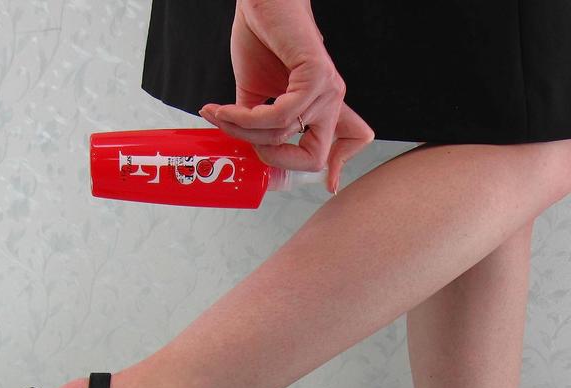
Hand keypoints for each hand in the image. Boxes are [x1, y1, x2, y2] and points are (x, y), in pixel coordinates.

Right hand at [198, 0, 374, 194]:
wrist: (261, 1)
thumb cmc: (260, 40)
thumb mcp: (258, 95)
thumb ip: (259, 126)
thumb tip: (248, 154)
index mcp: (323, 106)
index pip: (351, 140)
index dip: (339, 166)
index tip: (329, 186)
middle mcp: (331, 100)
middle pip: (315, 158)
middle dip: (274, 160)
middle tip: (245, 144)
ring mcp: (327, 90)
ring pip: (284, 136)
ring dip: (244, 131)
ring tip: (219, 114)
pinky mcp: (316, 76)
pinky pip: (280, 116)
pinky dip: (248, 118)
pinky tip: (226, 109)